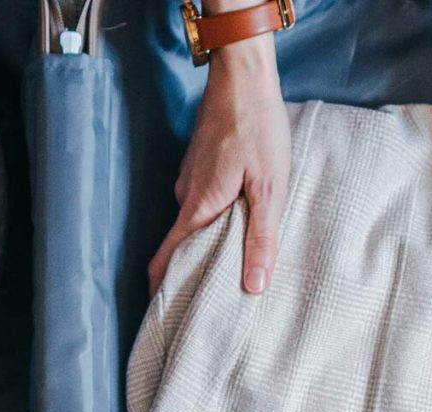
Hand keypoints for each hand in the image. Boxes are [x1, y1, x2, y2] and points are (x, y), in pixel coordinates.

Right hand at [148, 38, 289, 295]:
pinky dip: (213, 217)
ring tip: (232, 261)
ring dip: (207, 241)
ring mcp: (189, 179)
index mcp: (198, 208)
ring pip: (193, 222)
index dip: (162, 290)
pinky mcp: (199, 165)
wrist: (243, 76)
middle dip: (192, 271)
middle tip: (213, 296)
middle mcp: (185, 196)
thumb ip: (261, 237)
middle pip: (180, 245)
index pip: (165, 259)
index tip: (166, 315)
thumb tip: (254, 286)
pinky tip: (237, 219)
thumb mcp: (270, 186)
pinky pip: (201, 202)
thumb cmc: (258, 127)